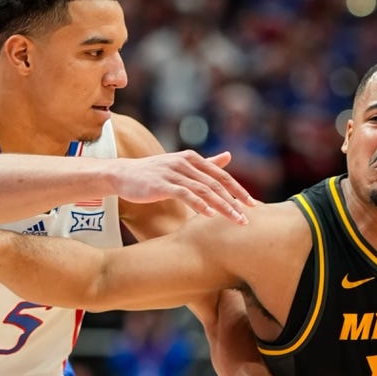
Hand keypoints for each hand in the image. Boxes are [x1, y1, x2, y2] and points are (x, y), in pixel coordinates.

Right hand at [111, 151, 255, 222]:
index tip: (253, 205)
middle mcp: (186, 163)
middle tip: (246, 218)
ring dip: (222, 206)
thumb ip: (207, 162)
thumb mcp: (183, 165)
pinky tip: (209, 214)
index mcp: (193, 158)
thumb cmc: (155, 173)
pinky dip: (199, 204)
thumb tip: (229, 156)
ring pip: (204, 190)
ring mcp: (174, 173)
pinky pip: (185, 194)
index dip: (238, 190)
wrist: (124, 175)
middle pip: (216, 184)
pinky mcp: (162, 184)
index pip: (221, 176)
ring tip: (234, 219)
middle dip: (234, 202)